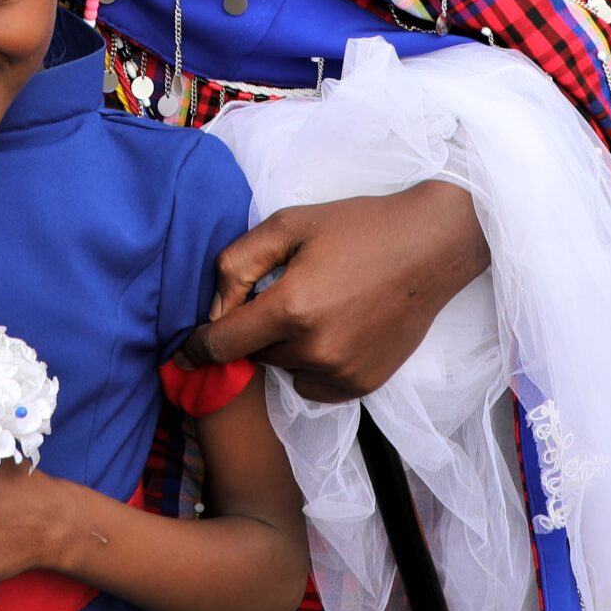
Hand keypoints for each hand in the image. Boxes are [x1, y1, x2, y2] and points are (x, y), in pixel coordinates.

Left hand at [178, 180, 488, 401]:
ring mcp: (342, 373)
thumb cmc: (356, 227)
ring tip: (317, 305)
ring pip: (285, 368)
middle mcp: (315, 350)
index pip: (223, 344)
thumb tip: (214, 310)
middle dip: (255, 329)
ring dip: (285, 346)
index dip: (196, 348)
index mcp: (291, 310)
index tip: (180, 355)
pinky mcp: (363, 385)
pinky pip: (314, 384)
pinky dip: (311, 364)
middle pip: (255, 354)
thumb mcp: (287, 225)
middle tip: (283, 292)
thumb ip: (238, 264)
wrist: (429, 248)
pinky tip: (334, 328)